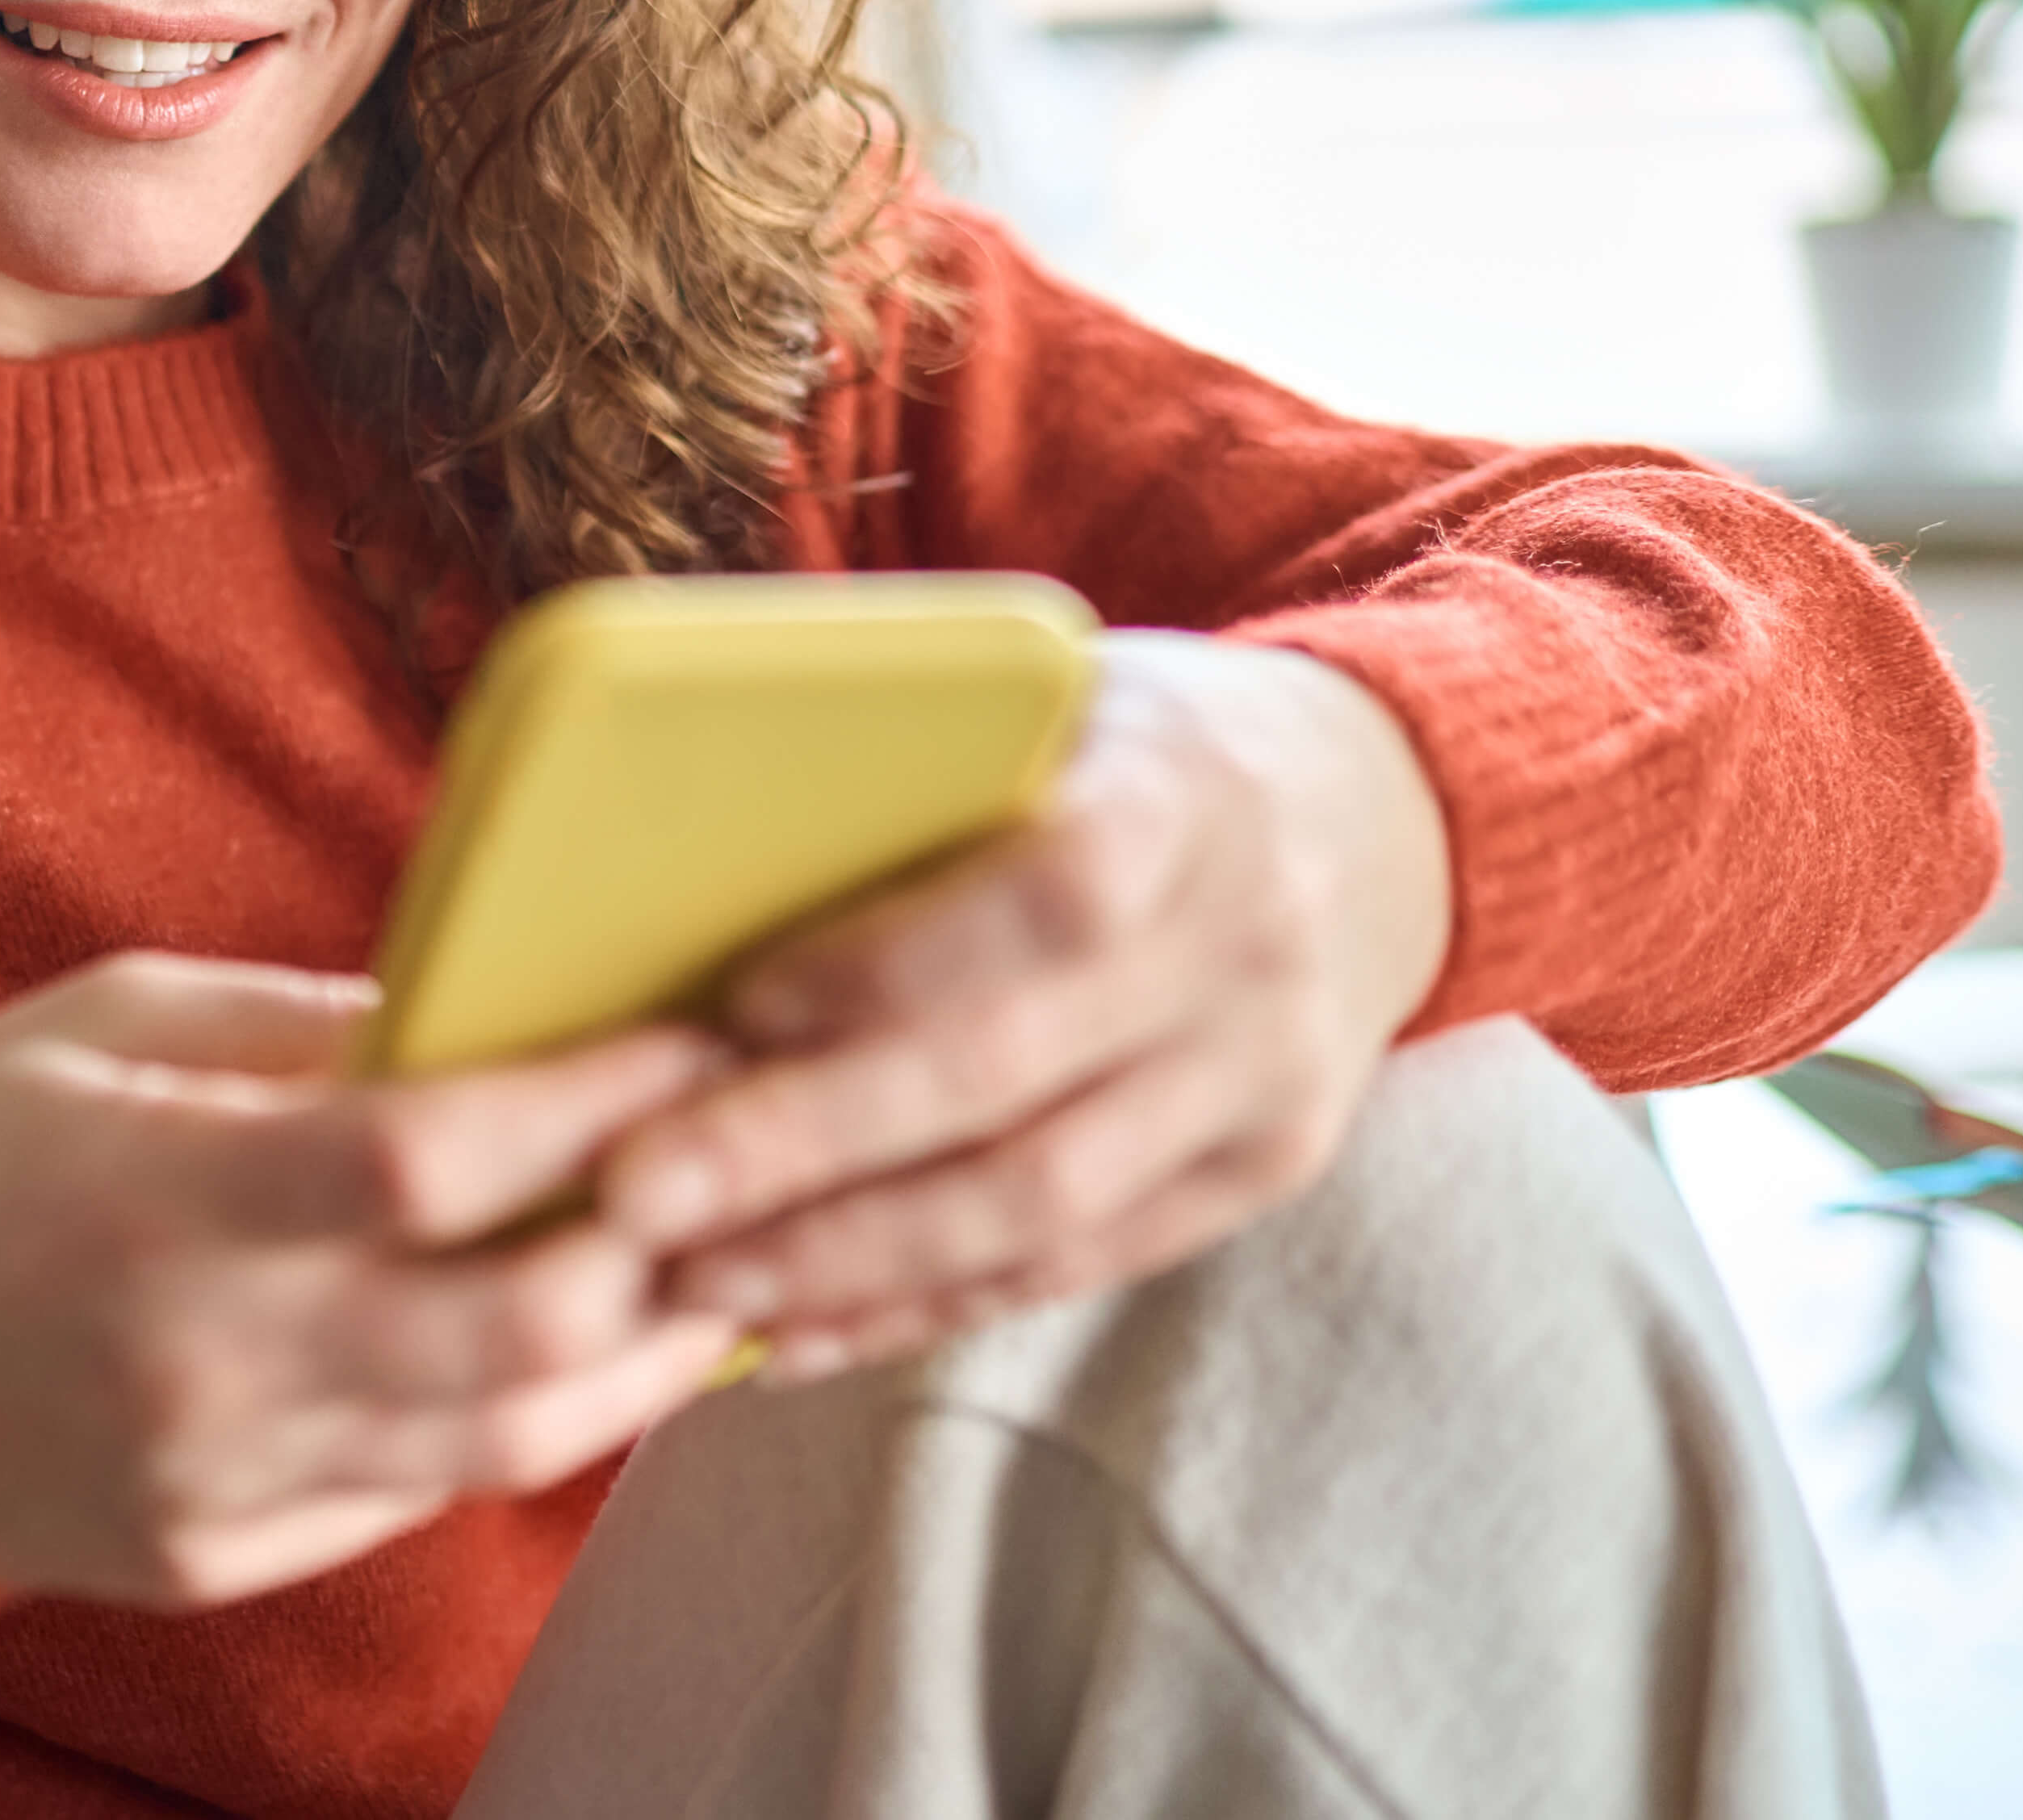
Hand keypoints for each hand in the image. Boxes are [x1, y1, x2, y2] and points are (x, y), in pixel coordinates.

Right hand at [0, 953, 739, 1607]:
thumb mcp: (110, 1022)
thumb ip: (303, 1026)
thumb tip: (491, 1015)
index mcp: (162, 1192)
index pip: (430, 1157)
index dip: (590, 1103)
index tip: (691, 1040)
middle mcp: (201, 1353)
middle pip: (509, 1329)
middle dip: (659, 1250)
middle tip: (741, 1173)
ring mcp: (214, 1476)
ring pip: (499, 1444)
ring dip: (637, 1365)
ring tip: (714, 1284)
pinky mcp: (217, 1555)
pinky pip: (414, 1499)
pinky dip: (518, 1427)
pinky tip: (582, 1361)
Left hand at [594, 630, 1451, 1380]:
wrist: (1384, 814)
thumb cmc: (1149, 740)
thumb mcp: (1066, 693)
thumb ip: (924, 760)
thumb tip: (684, 840)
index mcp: (1184, 798)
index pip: (1050, 898)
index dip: (893, 963)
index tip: (742, 1003)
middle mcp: (1242, 953)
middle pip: (1012, 1085)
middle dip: (807, 1151)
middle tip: (637, 1194)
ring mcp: (1265, 1083)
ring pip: (1039, 1207)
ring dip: (848, 1259)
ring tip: (690, 1279)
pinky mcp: (1258, 1177)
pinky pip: (1075, 1267)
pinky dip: (926, 1306)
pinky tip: (800, 1330)